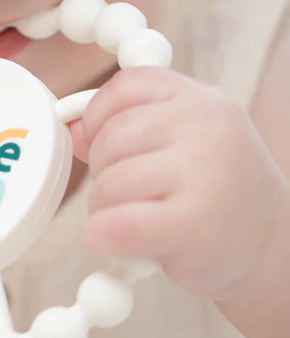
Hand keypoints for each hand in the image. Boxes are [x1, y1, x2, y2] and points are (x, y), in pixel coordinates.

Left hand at [68, 67, 289, 298]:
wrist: (271, 251)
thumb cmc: (213, 193)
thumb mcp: (178, 144)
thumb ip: (125, 126)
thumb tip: (68, 124)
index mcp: (200, 99)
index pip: (124, 86)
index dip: (99, 118)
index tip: (108, 146)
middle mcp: (206, 126)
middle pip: (110, 138)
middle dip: (104, 172)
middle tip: (132, 196)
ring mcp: (203, 173)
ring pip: (108, 183)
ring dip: (105, 209)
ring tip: (138, 219)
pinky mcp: (191, 225)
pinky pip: (113, 225)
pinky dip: (103, 237)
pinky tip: (120, 243)